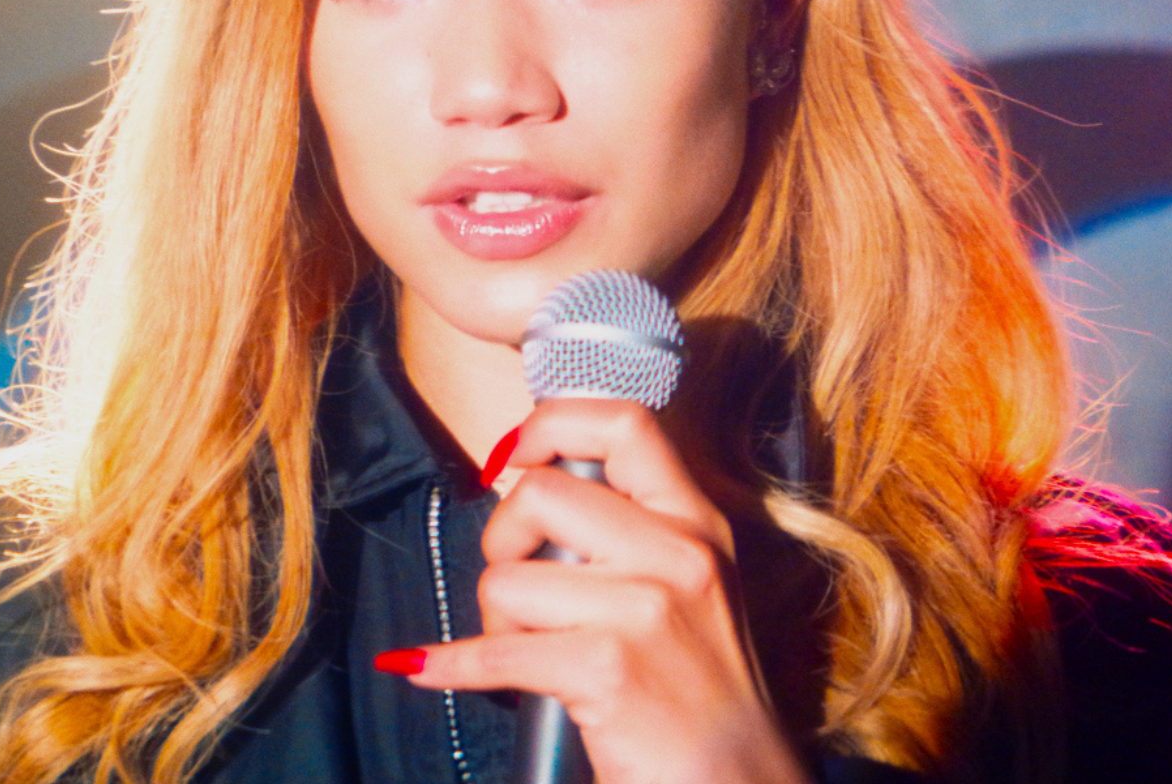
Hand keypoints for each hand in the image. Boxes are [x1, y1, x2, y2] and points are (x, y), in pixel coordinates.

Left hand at [383, 398, 812, 783]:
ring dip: (495, 623)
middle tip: (519, 587)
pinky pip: (494, 653)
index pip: (624, 423)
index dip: (551, 424)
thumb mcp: (694, 585)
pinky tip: (435, 669)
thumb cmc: (701, 689)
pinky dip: (452, 666)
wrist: (736, 781)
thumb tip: (533, 479)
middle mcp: (679, 554)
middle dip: (503, 541)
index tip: (516, 455)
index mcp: (698, 522)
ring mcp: (646, 610)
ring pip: (507, 579)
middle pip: (541, 494)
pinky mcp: (608, 669)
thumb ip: (636, 529)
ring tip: (530, 652)